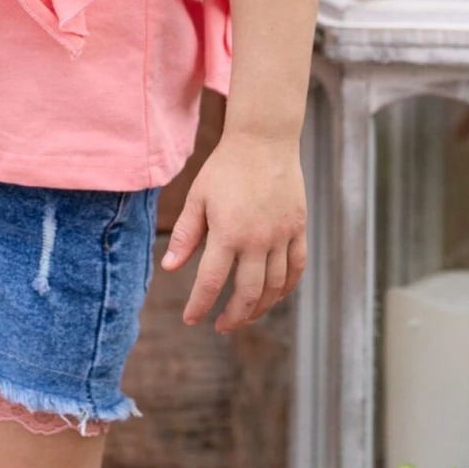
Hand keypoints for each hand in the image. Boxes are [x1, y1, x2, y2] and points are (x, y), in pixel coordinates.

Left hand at [162, 133, 306, 332]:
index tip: (191, 320)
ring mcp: (282, 235)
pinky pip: (296, 268)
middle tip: (221, 326)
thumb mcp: (198, 199)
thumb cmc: (224, 168)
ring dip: (259, 307)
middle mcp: (258, 240)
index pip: (211, 282)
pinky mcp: (299, 228)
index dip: (199, 306)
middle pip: (247, 293)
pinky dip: (285, 288)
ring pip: (274, 286)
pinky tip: (273, 296)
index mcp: (228, 233)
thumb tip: (169, 268)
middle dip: (233, 317)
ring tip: (245, 316)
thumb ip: (186, 235)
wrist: (264, 140)